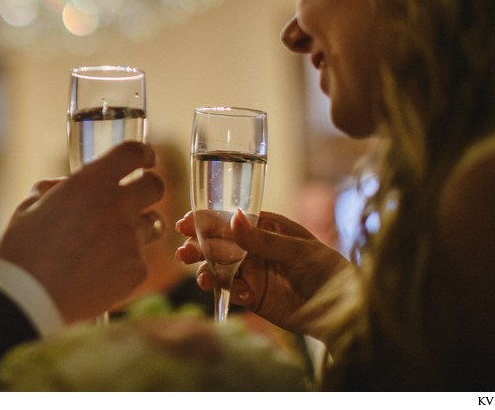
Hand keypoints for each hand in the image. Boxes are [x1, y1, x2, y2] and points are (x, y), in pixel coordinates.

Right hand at [0, 141, 163, 323]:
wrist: (27, 299)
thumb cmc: (22, 250)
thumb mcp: (30, 205)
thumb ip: (56, 187)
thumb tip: (69, 186)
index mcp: (90, 183)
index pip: (133, 153)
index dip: (142, 153)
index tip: (144, 158)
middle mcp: (117, 207)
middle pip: (155, 186)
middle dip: (147, 186)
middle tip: (134, 195)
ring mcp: (130, 240)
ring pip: (154, 222)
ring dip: (140, 223)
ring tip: (116, 236)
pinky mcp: (136, 272)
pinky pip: (141, 257)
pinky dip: (127, 260)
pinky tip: (102, 270)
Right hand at [176, 209, 350, 339]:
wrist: (344, 311)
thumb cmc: (327, 270)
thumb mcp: (298, 250)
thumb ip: (263, 239)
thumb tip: (234, 217)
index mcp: (265, 227)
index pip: (230, 219)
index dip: (206, 220)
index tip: (186, 223)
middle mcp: (253, 247)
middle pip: (217, 244)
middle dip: (198, 247)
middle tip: (183, 253)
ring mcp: (251, 271)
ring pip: (219, 268)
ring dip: (206, 271)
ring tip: (203, 279)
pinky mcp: (251, 296)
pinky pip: (231, 291)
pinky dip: (229, 292)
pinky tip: (240, 294)